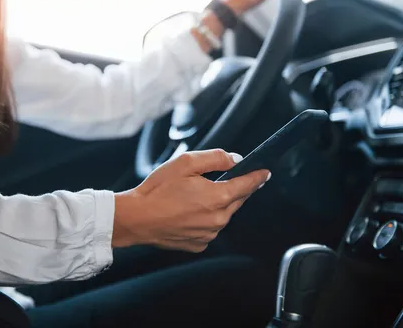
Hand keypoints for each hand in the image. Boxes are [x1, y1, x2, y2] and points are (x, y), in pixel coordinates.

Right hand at [113, 149, 269, 251]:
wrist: (136, 219)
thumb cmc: (157, 190)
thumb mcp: (186, 163)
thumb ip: (215, 158)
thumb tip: (235, 160)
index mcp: (218, 197)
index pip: (247, 185)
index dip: (258, 176)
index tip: (265, 172)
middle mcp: (218, 219)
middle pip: (237, 200)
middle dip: (235, 188)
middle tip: (222, 179)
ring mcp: (209, 234)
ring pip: (223, 214)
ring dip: (217, 204)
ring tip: (193, 196)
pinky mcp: (199, 244)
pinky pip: (210, 228)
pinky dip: (205, 218)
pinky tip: (188, 212)